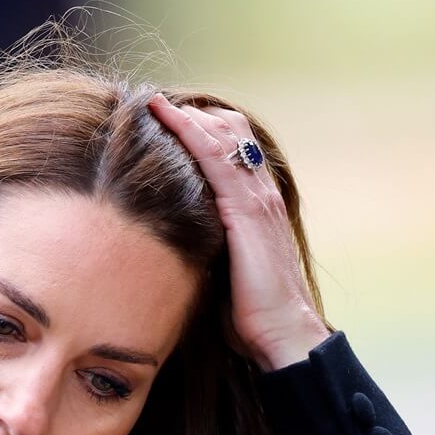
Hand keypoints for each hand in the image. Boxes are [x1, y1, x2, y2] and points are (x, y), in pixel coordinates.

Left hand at [146, 93, 330, 370]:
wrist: (282, 334)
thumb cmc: (252, 313)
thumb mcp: (225, 269)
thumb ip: (208, 245)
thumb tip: (174, 241)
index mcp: (258, 205)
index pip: (233, 148)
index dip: (202, 129)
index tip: (166, 119)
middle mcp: (261, 192)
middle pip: (229, 131)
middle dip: (192, 114)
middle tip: (152, 104)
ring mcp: (257, 198)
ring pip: (222, 137)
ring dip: (186, 115)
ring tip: (151, 100)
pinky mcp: (246, 210)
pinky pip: (214, 157)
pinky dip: (188, 131)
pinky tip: (164, 116)